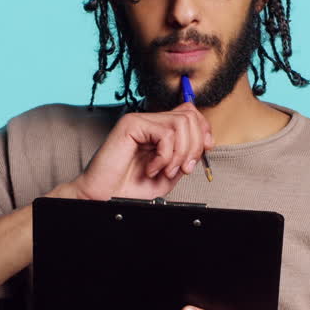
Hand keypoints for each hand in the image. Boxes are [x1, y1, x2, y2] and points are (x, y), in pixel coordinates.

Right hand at [66, 103, 211, 200]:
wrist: (105, 196)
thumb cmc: (131, 187)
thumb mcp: (170, 173)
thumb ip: (186, 156)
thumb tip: (205, 142)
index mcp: (159, 130)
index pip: (190, 113)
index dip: (203, 130)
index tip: (204, 150)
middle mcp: (150, 121)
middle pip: (189, 116)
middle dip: (194, 146)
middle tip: (183, 168)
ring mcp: (140, 120)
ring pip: (181, 123)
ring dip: (179, 153)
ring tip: (166, 170)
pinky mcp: (131, 124)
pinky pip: (165, 134)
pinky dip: (164, 156)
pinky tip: (151, 168)